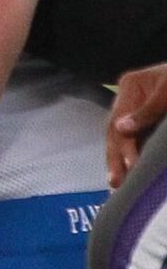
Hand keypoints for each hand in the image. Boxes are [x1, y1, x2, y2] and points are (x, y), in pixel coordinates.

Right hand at [108, 62, 166, 186]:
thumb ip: (147, 110)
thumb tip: (120, 129)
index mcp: (131, 85)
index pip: (119, 118)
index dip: (123, 144)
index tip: (130, 166)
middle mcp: (131, 98)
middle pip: (117, 131)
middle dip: (116, 157)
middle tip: (116, 182)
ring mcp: (140, 109)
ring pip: (125, 138)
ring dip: (121, 160)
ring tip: (118, 183)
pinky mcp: (152, 121)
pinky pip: (139, 140)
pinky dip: (134, 155)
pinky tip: (131, 170)